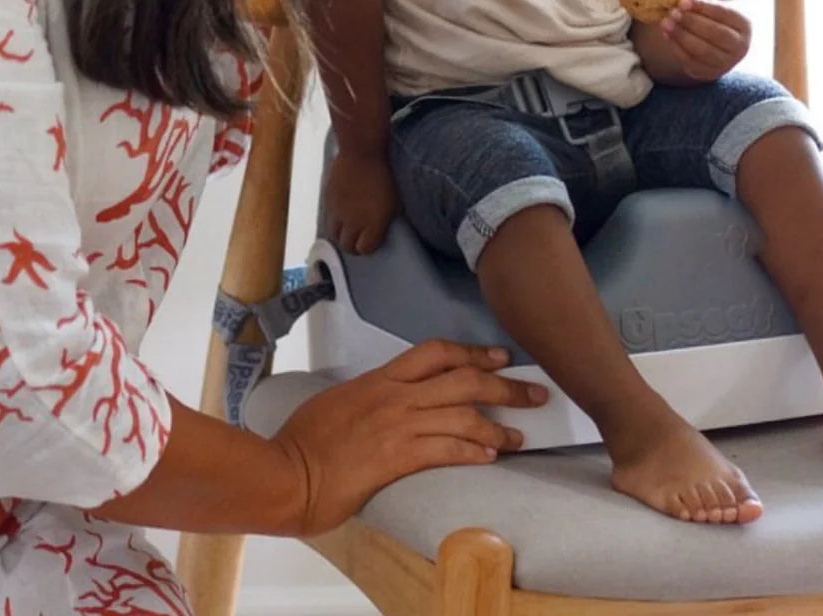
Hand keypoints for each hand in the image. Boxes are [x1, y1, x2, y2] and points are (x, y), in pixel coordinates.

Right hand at [269, 339, 548, 535]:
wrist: (288, 471)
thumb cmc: (305, 439)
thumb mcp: (340, 401)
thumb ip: (370, 395)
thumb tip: (391, 399)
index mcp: (380, 378)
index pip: (435, 351)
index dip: (473, 351)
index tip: (499, 355)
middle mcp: (395, 396)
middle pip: (462, 378)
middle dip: (504, 384)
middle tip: (534, 392)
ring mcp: (398, 425)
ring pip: (463, 414)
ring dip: (498, 425)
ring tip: (520, 436)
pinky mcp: (397, 457)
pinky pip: (447, 449)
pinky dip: (474, 451)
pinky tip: (491, 456)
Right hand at [323, 149, 399, 253]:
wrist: (362, 152)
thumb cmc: (384, 175)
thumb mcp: (395, 202)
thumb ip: (386, 221)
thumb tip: (381, 229)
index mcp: (373, 225)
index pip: (365, 249)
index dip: (369, 247)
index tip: (372, 241)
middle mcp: (353, 223)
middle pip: (348, 246)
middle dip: (354, 246)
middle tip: (359, 240)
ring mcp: (338, 212)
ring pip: (334, 235)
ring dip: (342, 235)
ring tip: (348, 229)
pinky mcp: (328, 200)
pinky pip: (328, 218)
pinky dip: (335, 220)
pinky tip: (341, 213)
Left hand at [658, 0, 750, 81]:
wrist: (715, 47)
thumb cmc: (713, 22)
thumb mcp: (712, 10)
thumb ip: (701, 5)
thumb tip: (681, 3)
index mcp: (744, 25)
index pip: (724, 14)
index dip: (703, 7)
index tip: (683, 2)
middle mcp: (740, 46)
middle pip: (715, 34)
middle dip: (691, 22)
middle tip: (673, 13)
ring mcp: (726, 63)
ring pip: (703, 50)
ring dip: (681, 36)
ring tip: (666, 23)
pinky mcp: (709, 73)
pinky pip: (691, 61)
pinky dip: (676, 47)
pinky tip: (667, 35)